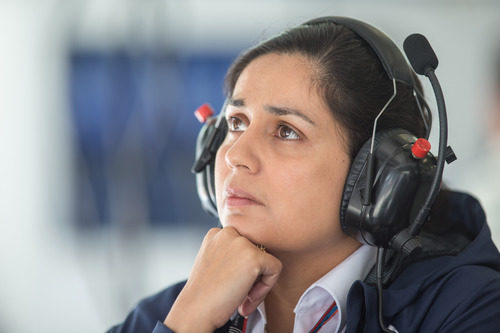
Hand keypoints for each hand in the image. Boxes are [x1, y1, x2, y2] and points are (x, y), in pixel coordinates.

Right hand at [164, 227, 281, 331]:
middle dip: (252, 274)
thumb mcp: (213, 263)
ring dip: (258, 282)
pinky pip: (275, 269)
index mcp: (216, 233)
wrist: (195, 310)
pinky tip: (248, 297)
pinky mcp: (254, 257)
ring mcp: (241, 243)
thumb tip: (253, 260)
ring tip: (243, 297)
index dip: (241, 268)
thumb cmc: (203, 293)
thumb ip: (230, 255)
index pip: (243, 246)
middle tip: (239, 293)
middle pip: (256, 251)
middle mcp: (228, 232)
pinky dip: (266, 287)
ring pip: (267, 260)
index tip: (232, 283)